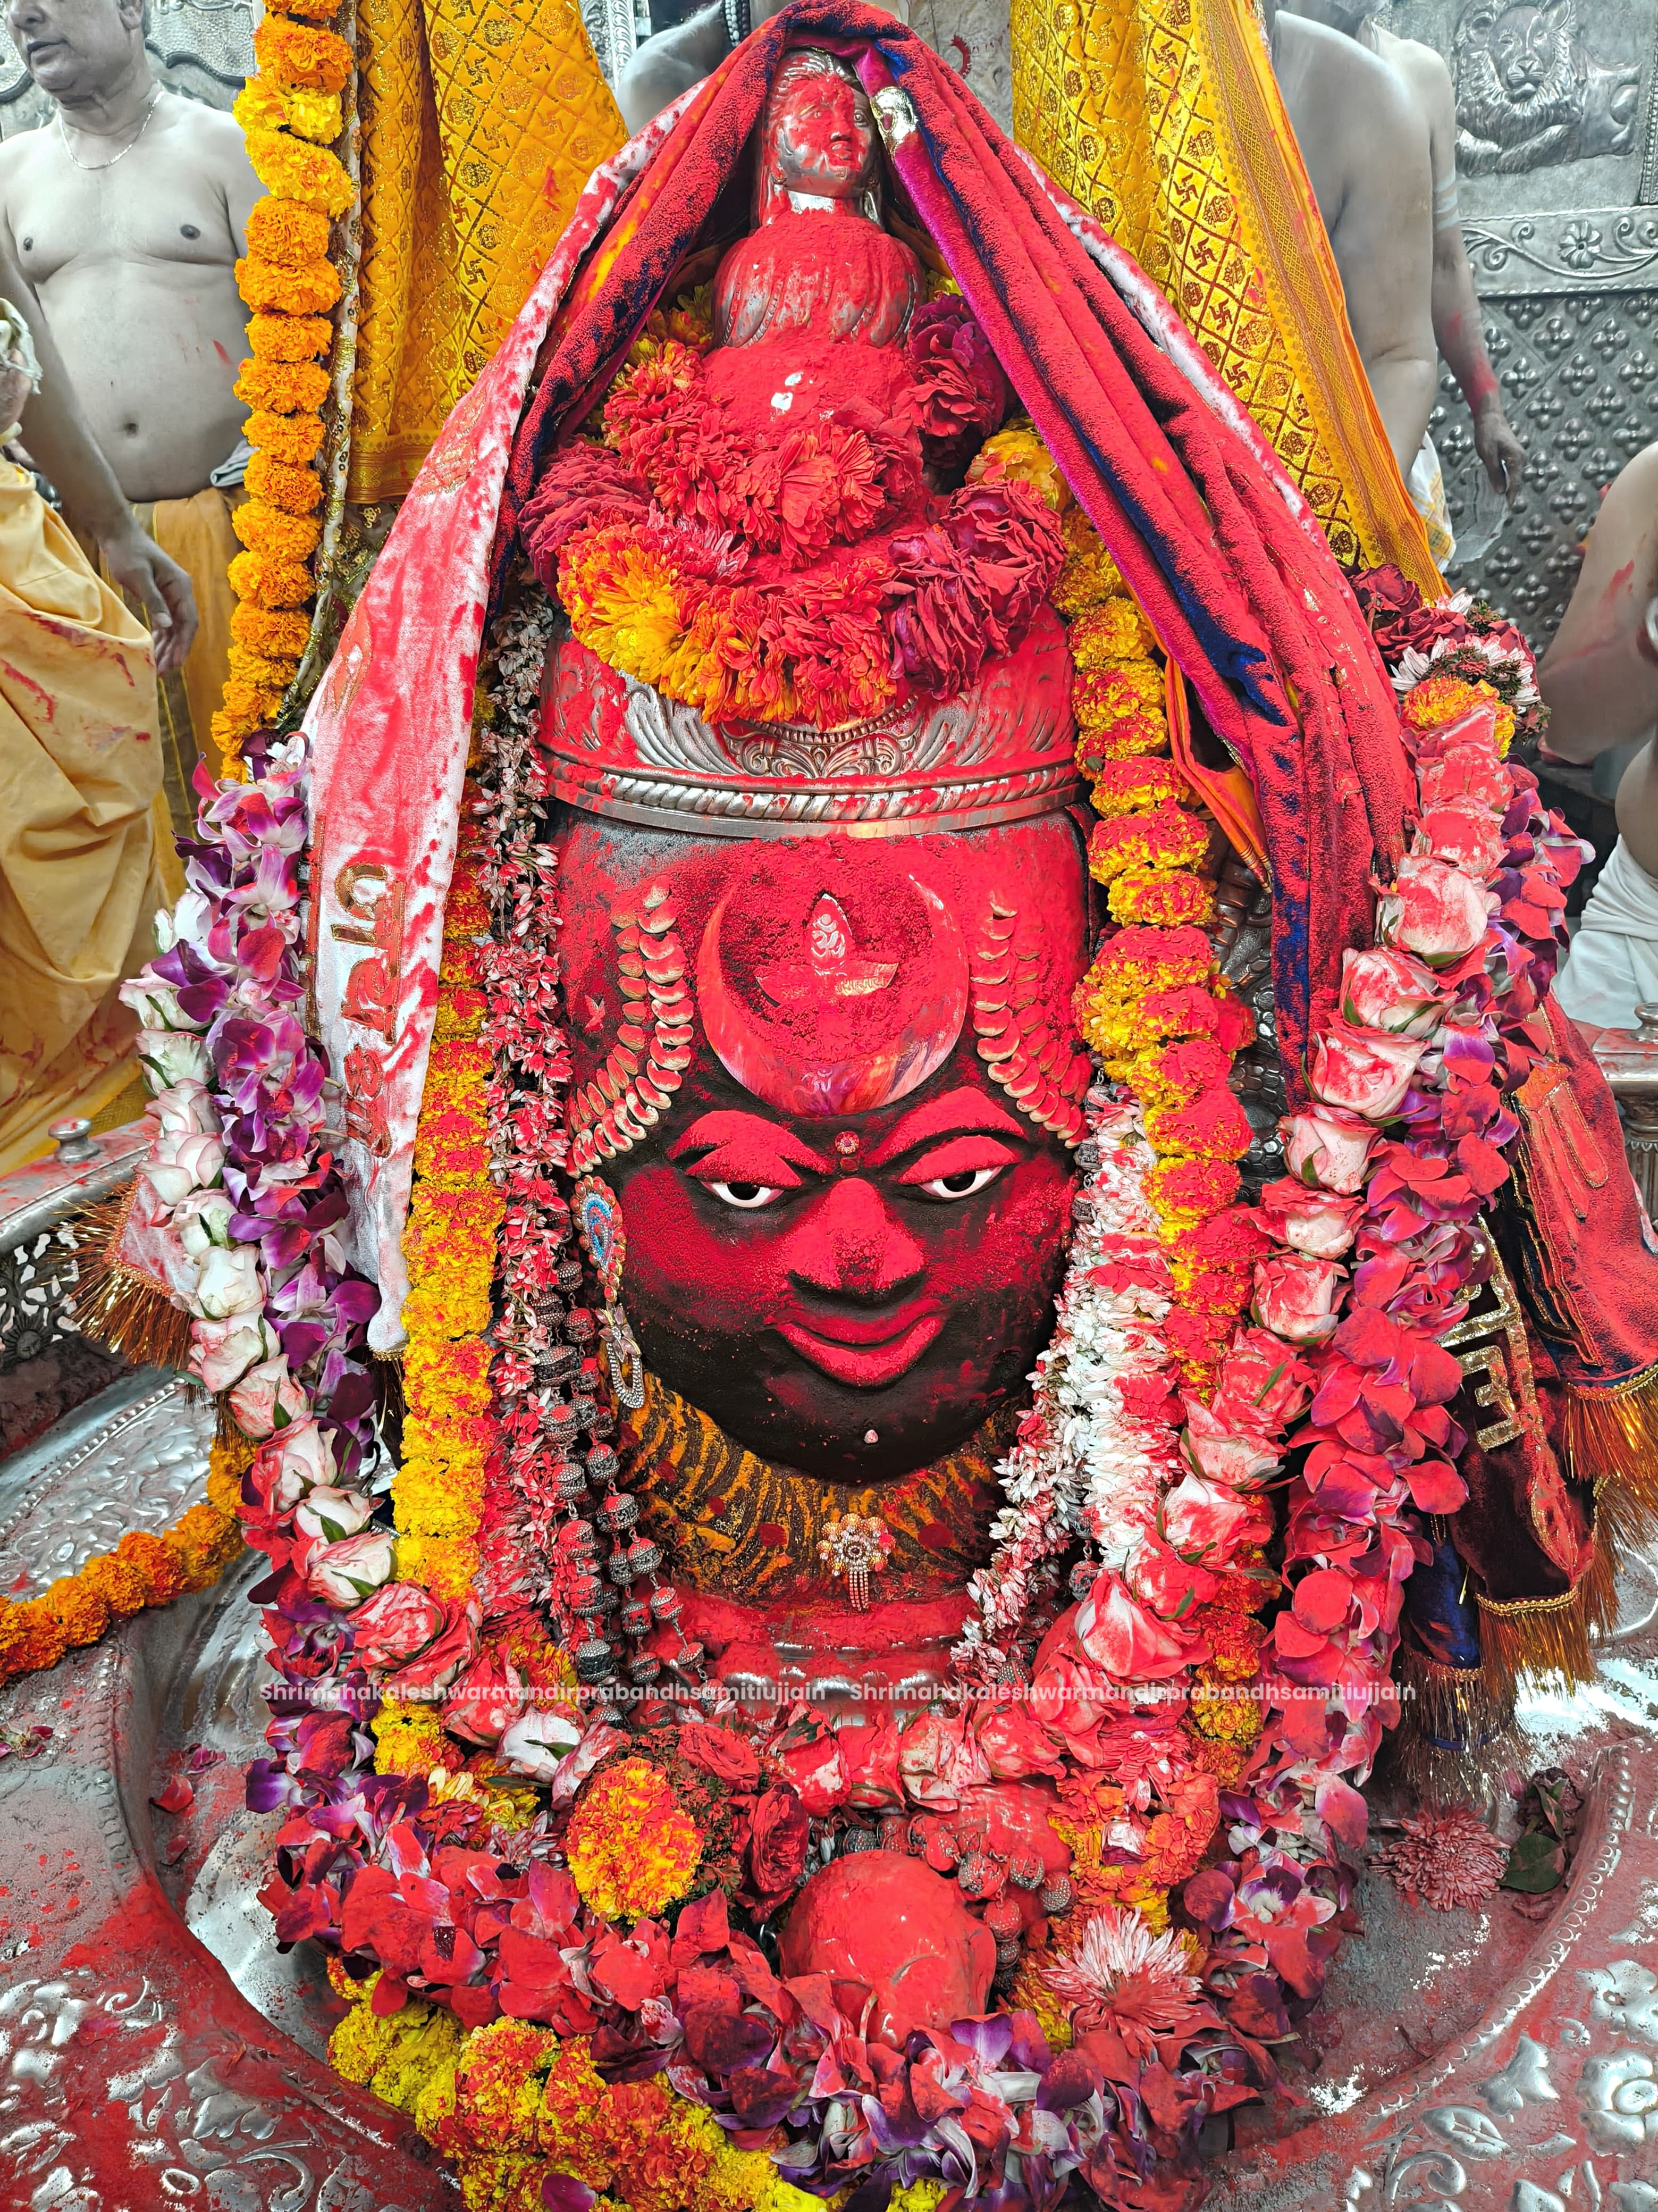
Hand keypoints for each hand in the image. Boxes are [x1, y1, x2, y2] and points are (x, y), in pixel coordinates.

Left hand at [99, 523, 197, 674]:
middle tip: (163, 671)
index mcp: (181, 587)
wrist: (117, 533)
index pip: (189, 621)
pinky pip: (164, 623)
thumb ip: (154, 601)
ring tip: (158, 667)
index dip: (183, 644)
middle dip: (175, 651)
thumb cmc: (128, 551)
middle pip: (183, 629)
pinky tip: (154, 651)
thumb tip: (168, 627)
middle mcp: (180, 593)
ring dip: (167, 647)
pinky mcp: (159, 598)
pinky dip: (160, 638)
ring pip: (174, 628)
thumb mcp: (139, 576)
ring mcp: (171, 596)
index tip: (175, 663)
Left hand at [1473, 402, 1526, 501]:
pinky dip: (1503, 480)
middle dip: (1508, 496)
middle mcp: (1520, 458)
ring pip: (1512, 477)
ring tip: (1495, 503)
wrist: (1490, 416)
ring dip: (1505, 489)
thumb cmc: (1487, 433)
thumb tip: (1501, 491)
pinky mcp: (1512, 455)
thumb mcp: (1487, 454)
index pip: (1515, 483)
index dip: (1510, 497)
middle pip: (1515, 482)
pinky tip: (1495, 487)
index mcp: (1516, 458)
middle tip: (1497, 511)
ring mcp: (1517, 456)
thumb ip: (1494, 473)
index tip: (1504, 511)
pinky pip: (1509, 471)